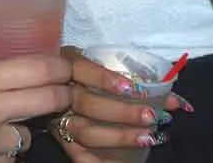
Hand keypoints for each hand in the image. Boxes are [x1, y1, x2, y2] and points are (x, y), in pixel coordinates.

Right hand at [0, 43, 71, 162]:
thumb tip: (10, 46)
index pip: (39, 71)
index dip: (60, 67)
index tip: (66, 66)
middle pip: (48, 102)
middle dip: (61, 95)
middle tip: (62, 91)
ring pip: (27, 136)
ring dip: (21, 128)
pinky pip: (7, 158)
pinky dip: (1, 151)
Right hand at [51, 48, 188, 161]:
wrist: (46, 88)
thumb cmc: (78, 71)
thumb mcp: (88, 59)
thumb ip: (112, 65)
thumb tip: (166, 80)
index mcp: (66, 66)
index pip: (80, 68)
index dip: (104, 78)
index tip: (131, 87)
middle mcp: (60, 93)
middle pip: (87, 104)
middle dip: (121, 112)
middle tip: (151, 115)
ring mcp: (60, 120)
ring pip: (86, 132)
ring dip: (120, 136)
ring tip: (149, 137)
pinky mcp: (63, 141)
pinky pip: (80, 156)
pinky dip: (101, 161)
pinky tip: (124, 162)